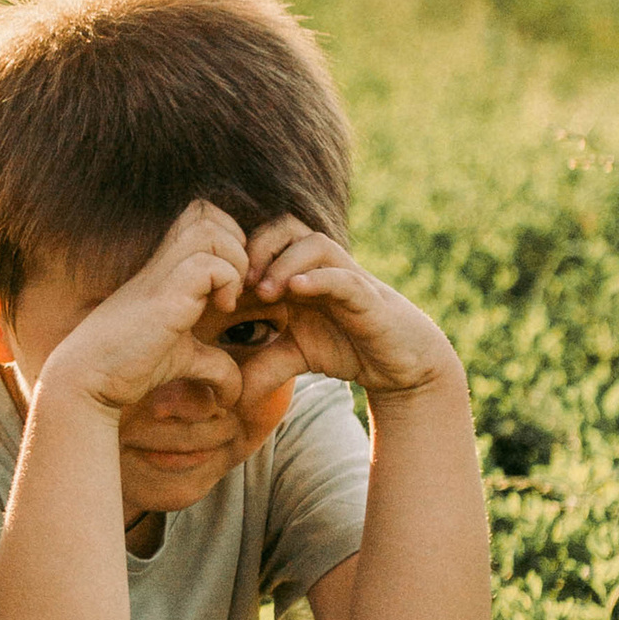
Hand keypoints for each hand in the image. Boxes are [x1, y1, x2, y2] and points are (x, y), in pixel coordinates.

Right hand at [38, 201, 253, 420]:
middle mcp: (163, 262)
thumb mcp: (183, 358)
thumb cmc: (129, 367)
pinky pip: (207, 265)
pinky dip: (226, 282)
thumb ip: (212, 363)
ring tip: (227, 298)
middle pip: (205, 209)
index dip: (229, 238)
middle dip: (235, 240)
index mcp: (167, 267)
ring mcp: (161, 275)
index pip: (201, 216)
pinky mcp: (163, 297)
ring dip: (233, 259)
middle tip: (236, 284)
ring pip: (209, 228)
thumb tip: (235, 392)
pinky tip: (219, 310)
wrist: (89, 379)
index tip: (233, 283)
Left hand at [242, 222, 458, 399]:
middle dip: (257, 247)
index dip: (236, 256)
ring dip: (284, 262)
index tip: (217, 288)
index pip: (263, 240)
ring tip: (266, 292)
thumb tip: (226, 393)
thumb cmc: (347, 347)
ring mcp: (346, 278)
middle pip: (285, 226)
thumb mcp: (295, 356)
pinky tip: (297, 290)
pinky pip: (345, 277)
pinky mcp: (369, 298)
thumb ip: (262, 365)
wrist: (400, 364)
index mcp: (298, 272)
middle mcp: (320, 267)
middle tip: (239, 284)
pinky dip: (320, 279)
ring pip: (315, 243)